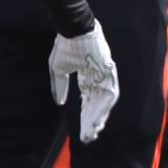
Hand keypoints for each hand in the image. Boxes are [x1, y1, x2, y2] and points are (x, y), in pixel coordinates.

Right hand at [49, 20, 120, 142]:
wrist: (73, 29)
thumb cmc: (67, 45)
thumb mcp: (58, 69)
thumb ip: (60, 86)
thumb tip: (59, 102)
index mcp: (89, 78)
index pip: (90, 102)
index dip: (86, 116)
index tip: (83, 131)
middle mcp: (99, 79)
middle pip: (99, 105)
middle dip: (93, 122)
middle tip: (89, 138)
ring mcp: (106, 75)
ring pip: (105, 102)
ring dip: (99, 118)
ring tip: (92, 132)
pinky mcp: (109, 71)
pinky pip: (109, 93)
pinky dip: (104, 106)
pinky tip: (98, 119)